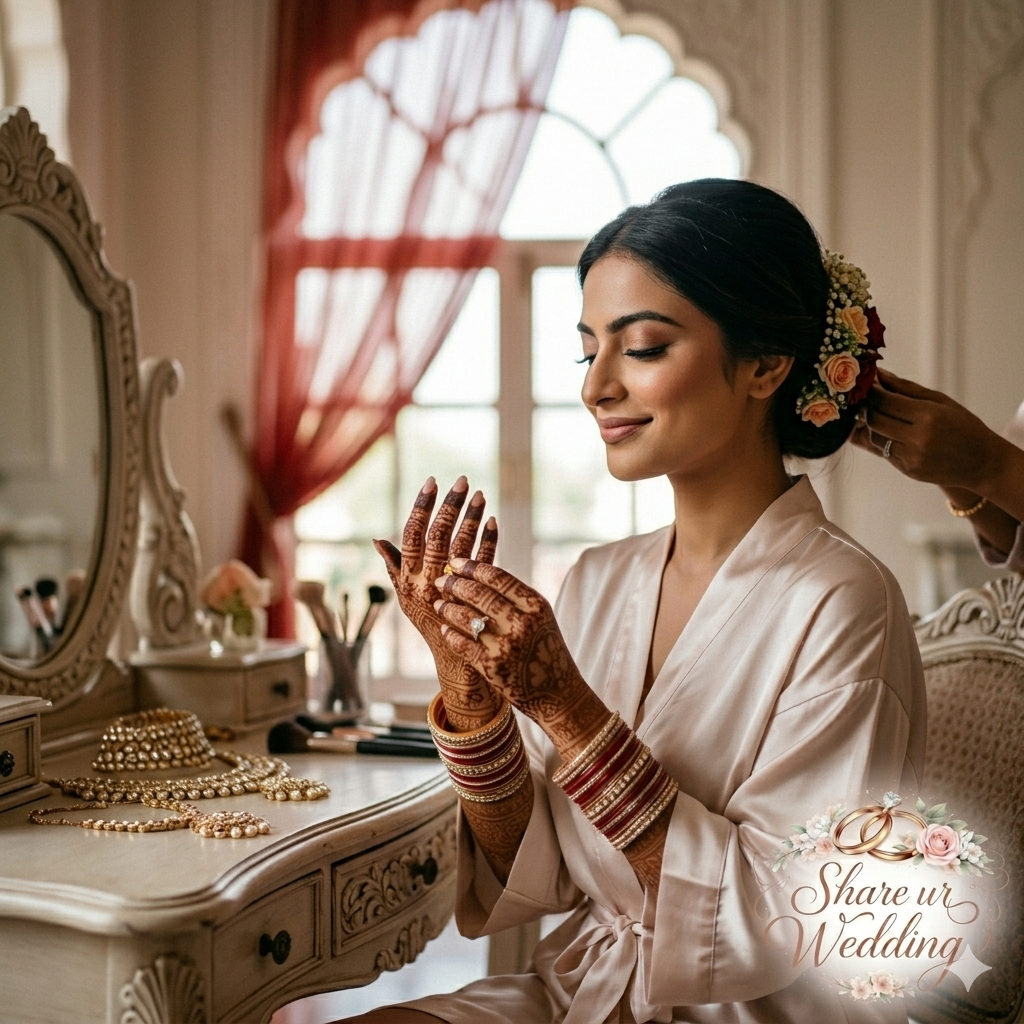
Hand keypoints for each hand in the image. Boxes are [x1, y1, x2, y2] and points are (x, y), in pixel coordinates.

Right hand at [374, 478, 500, 729]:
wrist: (457, 661)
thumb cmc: (430, 622)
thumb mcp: (407, 598)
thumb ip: (395, 568)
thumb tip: (376, 540)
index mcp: (409, 580)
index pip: (411, 535)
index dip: (421, 507)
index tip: (431, 481)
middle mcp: (428, 584)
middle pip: (438, 536)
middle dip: (450, 506)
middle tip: (462, 481)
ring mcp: (454, 592)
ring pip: (463, 547)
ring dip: (472, 519)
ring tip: (480, 495)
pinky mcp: (478, 599)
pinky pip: (486, 565)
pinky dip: (490, 541)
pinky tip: (494, 521)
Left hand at [432, 558, 608, 758]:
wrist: (558, 693)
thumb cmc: (546, 650)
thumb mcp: (540, 617)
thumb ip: (515, 597)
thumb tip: (476, 574)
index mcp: (536, 606)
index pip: (498, 578)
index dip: (473, 567)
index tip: (455, 562)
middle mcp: (522, 623)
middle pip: (479, 595)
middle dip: (455, 585)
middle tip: (440, 580)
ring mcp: (506, 646)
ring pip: (467, 618)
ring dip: (448, 608)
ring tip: (438, 603)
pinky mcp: (492, 667)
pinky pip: (463, 644)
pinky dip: (451, 634)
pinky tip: (445, 629)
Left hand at [850, 368, 1006, 491]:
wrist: (982, 463)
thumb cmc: (964, 426)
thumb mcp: (941, 401)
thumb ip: (907, 388)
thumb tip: (879, 374)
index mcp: (929, 415)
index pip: (885, 401)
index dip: (871, 392)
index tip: (866, 385)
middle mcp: (919, 438)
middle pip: (875, 420)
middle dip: (866, 407)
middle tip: (865, 399)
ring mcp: (912, 457)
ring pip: (876, 437)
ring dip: (871, 425)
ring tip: (877, 415)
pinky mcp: (909, 471)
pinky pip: (884, 453)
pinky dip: (882, 440)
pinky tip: (889, 432)